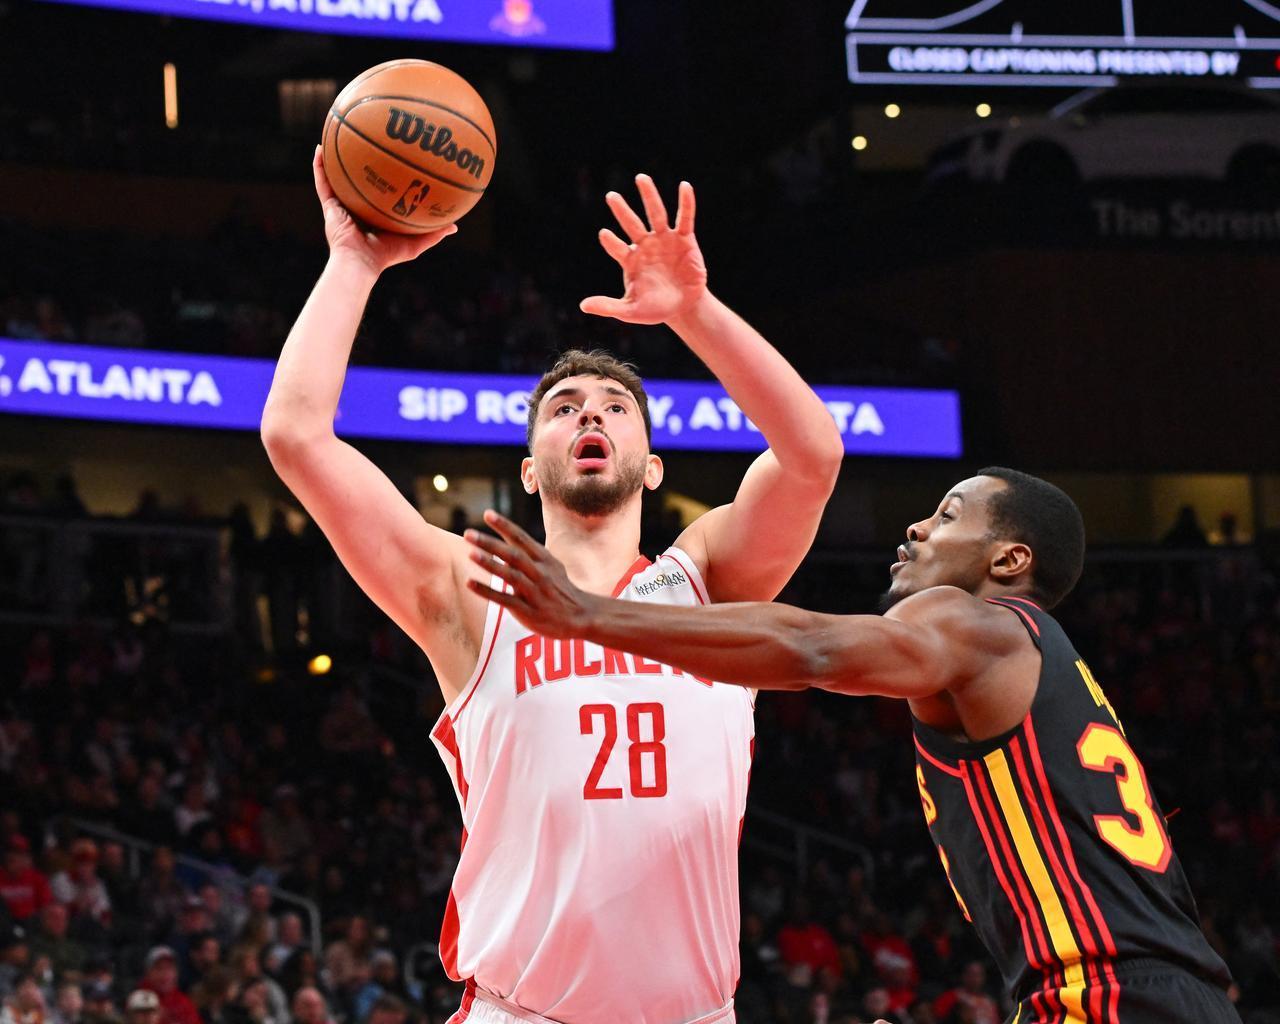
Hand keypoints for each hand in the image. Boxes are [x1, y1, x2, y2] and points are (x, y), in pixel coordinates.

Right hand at [312, 146, 455, 274]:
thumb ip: (433, 233)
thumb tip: (455, 226)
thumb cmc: (386, 257)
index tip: (392, 159)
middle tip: (366, 141)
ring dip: (335, 157)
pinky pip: (322, 181)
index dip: (383, 177)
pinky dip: (319, 165)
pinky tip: (319, 147)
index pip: (379, 192)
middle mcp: (356, 208)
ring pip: (337, 176)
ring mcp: (341, 206)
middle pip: (358, 180)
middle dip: (361, 162)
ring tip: (337, 135)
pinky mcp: (329, 206)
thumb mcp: (415, 243)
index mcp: (374, 214)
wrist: (360, 263)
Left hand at [464, 511, 600, 637]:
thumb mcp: (551, 566)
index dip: (505, 526)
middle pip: (513, 554)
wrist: (582, 616)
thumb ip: (531, 553)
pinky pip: (505, 599)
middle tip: (468, 533)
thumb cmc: (561, 589)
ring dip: (490, 564)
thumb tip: (510, 536)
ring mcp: (535, 592)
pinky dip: (487, 591)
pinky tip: (470, 583)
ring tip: (470, 554)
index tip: (487, 514)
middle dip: (490, 543)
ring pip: (511, 575)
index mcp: (544, 559)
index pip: (522, 538)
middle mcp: (540, 573)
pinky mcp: (529, 611)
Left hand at [580, 174, 707, 324]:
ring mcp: (664, 240)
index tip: (604, 234)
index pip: (616, 247)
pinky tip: (684, 186)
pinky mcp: (684, 239)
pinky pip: (684, 218)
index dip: (611, 242)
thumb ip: (608, 306)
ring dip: (649, 196)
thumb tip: (583, 306)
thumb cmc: (655, 308)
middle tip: (610, 196)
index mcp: (630, 260)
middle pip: (632, 224)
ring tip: (641, 178)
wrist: (683, 307)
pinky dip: (685, 203)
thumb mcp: (630, 311)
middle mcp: (645, 246)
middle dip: (622, 210)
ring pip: (656, 214)